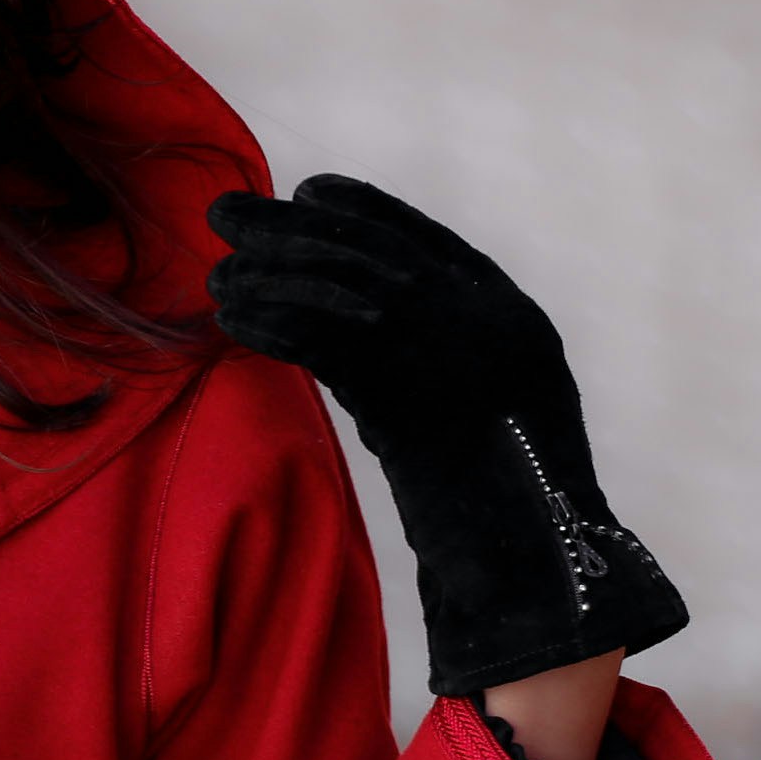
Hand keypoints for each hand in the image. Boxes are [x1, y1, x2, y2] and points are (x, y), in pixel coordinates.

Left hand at [205, 174, 685, 697]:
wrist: (542, 570)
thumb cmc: (510, 503)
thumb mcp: (494, 406)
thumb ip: (443, 352)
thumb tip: (359, 314)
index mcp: (516, 319)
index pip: (427, 241)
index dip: (362, 211)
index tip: (307, 190)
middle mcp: (491, 326)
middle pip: (375, 255)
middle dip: (295, 229)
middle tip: (226, 212)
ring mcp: (457, 361)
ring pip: (348, 291)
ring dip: (273, 273)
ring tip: (218, 271)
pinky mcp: (413, 405)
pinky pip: (330, 347)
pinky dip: (277, 325)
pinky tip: (233, 319)